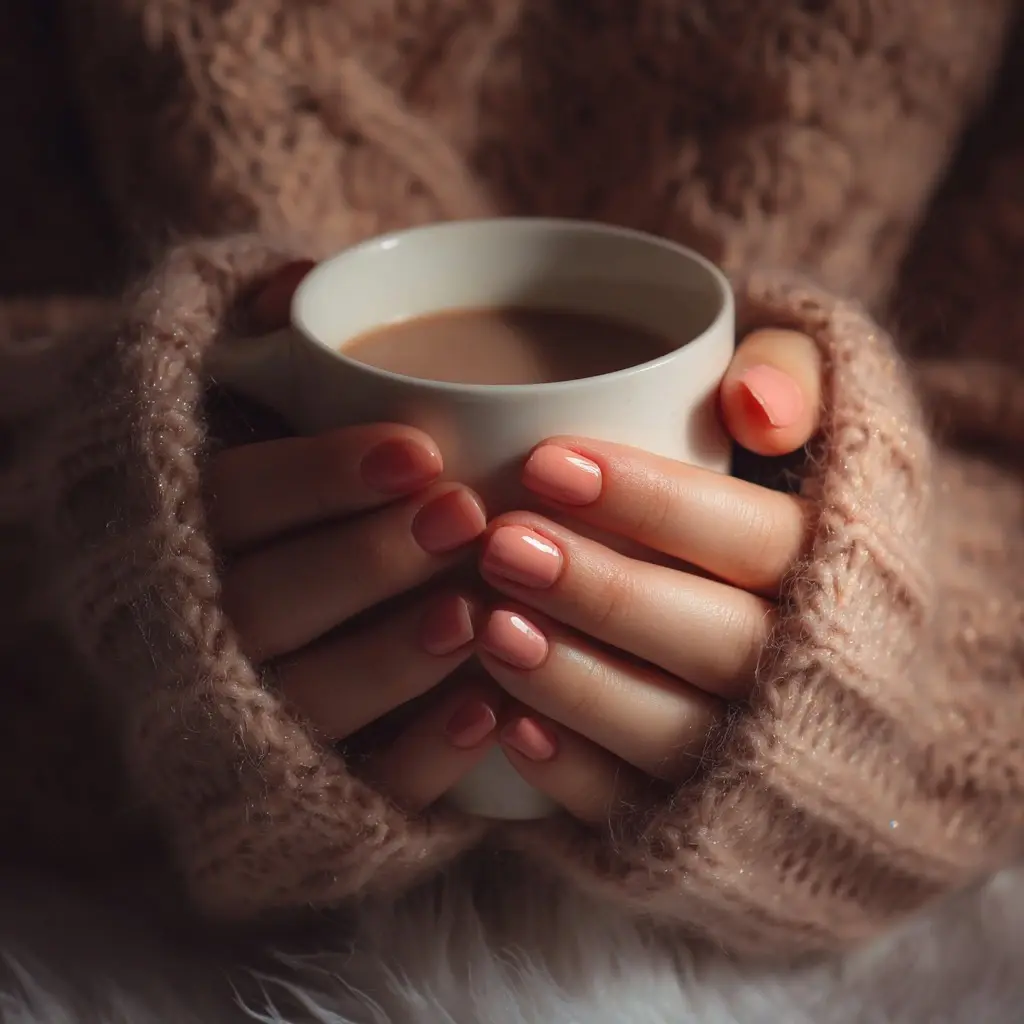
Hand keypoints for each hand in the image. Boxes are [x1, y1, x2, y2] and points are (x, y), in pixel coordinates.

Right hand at [206, 263, 501, 811]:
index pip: (233, 502)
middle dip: (364, 563)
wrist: (273, 591)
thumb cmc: (294, 484)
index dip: (317, 479)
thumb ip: (275, 348)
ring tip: (476, 616)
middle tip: (463, 516)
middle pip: (265, 604)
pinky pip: (360, 783)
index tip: (415, 450)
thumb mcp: (259, 402)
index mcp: (193, 525)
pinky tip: (491, 716)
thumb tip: (304, 285)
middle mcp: (212, 623)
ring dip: (390, 662)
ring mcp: (262, 710)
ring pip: (307, 700)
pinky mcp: (323, 777)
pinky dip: (420, 758)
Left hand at [476, 329, 823, 822]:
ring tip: (491, 630)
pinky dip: (580, 778)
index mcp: (837, 565)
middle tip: (502, 544)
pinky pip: (647, 809)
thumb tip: (754, 406)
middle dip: (605, 593)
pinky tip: (510, 731)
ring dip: (581, 686)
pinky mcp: (707, 815)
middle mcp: (809, 669)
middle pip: (715, 639)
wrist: (821, 646)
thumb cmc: (783, 498)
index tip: (547, 462)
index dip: (652, 502)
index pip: (752, 536)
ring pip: (678, 732)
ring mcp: (759, 752)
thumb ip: (793, 372)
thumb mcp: (813, 410)